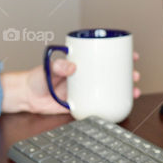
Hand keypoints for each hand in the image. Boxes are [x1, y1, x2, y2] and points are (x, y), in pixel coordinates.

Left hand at [0, 53, 140, 114]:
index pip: (104, 57)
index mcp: (82, 65)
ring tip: (133, 91)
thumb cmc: (37, 78)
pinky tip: (120, 106)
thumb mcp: (48, 67)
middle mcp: (86, 77)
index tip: (132, 55)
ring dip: (124, 91)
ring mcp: (85, 91)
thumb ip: (58, 66)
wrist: (27, 97)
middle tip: (135, 75)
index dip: (120, 56)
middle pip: (112, 74)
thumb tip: (72, 66)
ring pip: (109, 90)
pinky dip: (110, 106)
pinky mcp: (82, 104)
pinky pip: (99, 105)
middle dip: (128, 74)